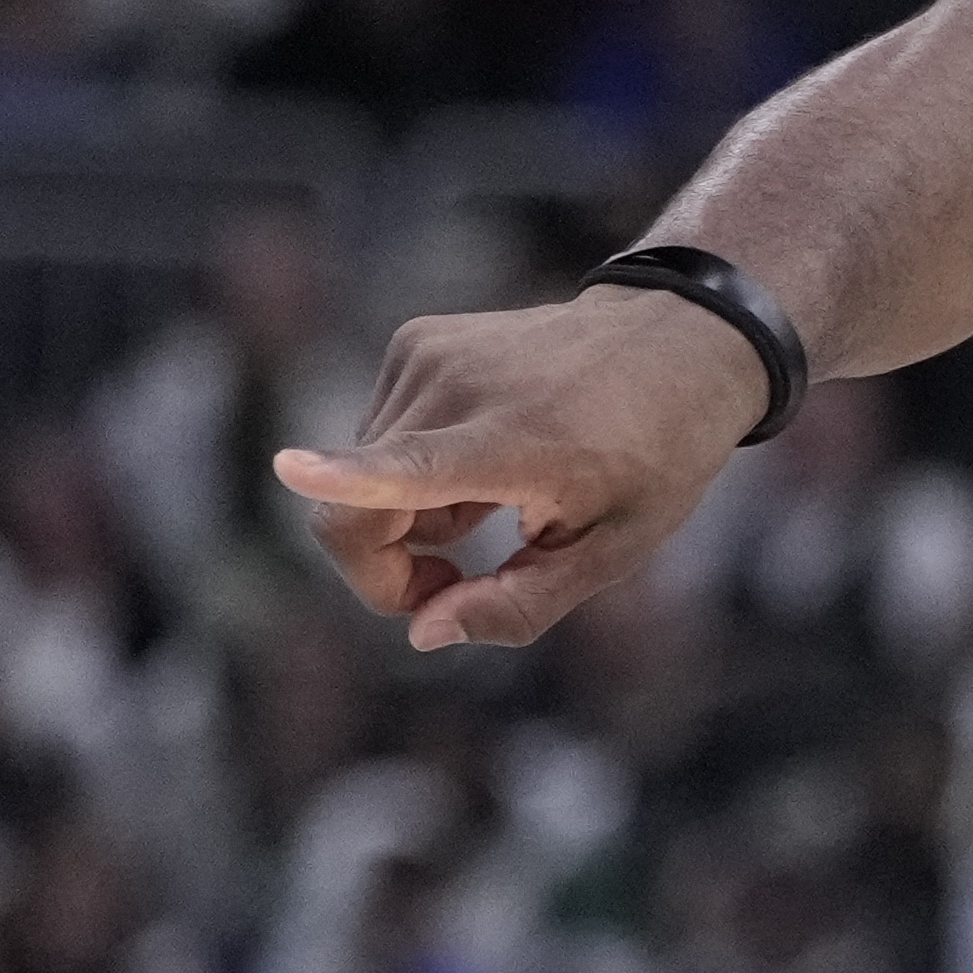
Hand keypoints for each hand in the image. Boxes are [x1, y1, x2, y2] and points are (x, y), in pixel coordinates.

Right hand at [278, 286, 764, 650]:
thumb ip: (518, 602)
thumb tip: (420, 632)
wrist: (680, 340)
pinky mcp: (417, 340)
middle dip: (388, 567)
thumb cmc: (656, 455)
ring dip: (409, 513)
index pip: (412, 467)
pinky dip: (414, 465)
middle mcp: (460, 389)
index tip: (291, 468)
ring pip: (361, 475)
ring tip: (498, 499)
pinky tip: (486, 456)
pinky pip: (380, 432)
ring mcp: (430, 355)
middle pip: (354, 511)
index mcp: (513, 444)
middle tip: (456, 581)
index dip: (345, 482)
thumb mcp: (613, 550)